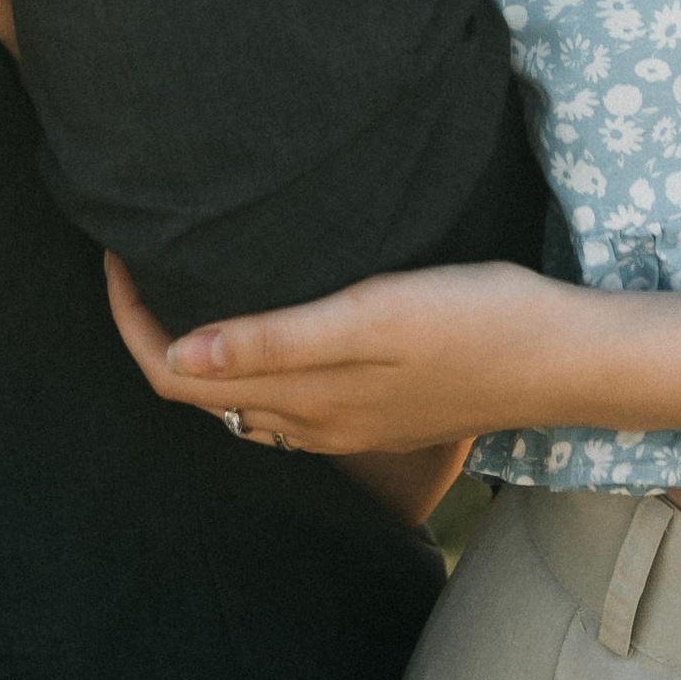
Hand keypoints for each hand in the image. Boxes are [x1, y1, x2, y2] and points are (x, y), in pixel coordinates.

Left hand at [103, 249, 588, 454]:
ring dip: (199, 351)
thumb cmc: (476, 321)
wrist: (564, 358)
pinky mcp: (376, 411)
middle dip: (154, 332)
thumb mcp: (373, 316)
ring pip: (239, 399)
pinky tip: (264, 324)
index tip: (116, 257)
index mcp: (302, 397)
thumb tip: (179, 356)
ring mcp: (345, 423)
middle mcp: (312, 421)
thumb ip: (275, 340)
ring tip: (185, 281)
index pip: (178, 377)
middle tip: (137, 259)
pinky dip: (248, 364)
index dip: (132, 324)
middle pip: (198, 392)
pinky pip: (283, 399)